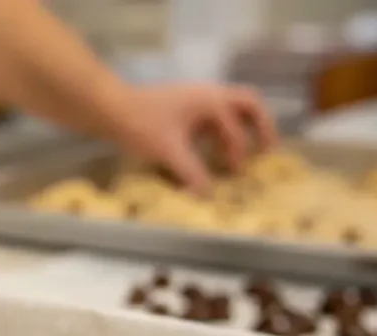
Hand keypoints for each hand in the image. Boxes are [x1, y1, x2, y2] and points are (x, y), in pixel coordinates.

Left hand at [113, 83, 278, 193]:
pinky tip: (212, 153)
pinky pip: (212, 118)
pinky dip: (219, 134)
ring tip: (242, 157)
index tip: (235, 174)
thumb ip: (191, 174)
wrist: (109, 108)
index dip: (238, 152)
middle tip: (268, 151)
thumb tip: (208, 199)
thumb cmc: (140, 124)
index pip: (235, 128)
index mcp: (210, 101)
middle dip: (262, 127)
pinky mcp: (183, 108)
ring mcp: (195, 100)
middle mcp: (208, 95)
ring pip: (231, 109)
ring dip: (240, 130)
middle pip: (248, 104)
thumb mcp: (169, 151)